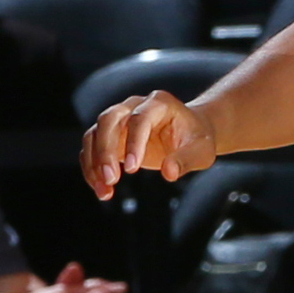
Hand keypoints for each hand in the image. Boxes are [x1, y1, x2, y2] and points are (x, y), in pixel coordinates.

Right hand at [82, 90, 217, 200]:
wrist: (188, 133)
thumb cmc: (196, 139)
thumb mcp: (201, 150)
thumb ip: (186, 160)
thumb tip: (169, 173)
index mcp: (159, 103)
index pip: (140, 119)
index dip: (133, 143)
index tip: (132, 169)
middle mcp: (134, 106)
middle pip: (108, 120)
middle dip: (105, 150)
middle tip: (111, 180)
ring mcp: (119, 119)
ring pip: (94, 133)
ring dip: (94, 162)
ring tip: (105, 190)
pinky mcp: (110, 135)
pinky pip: (91, 148)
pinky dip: (91, 169)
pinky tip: (102, 189)